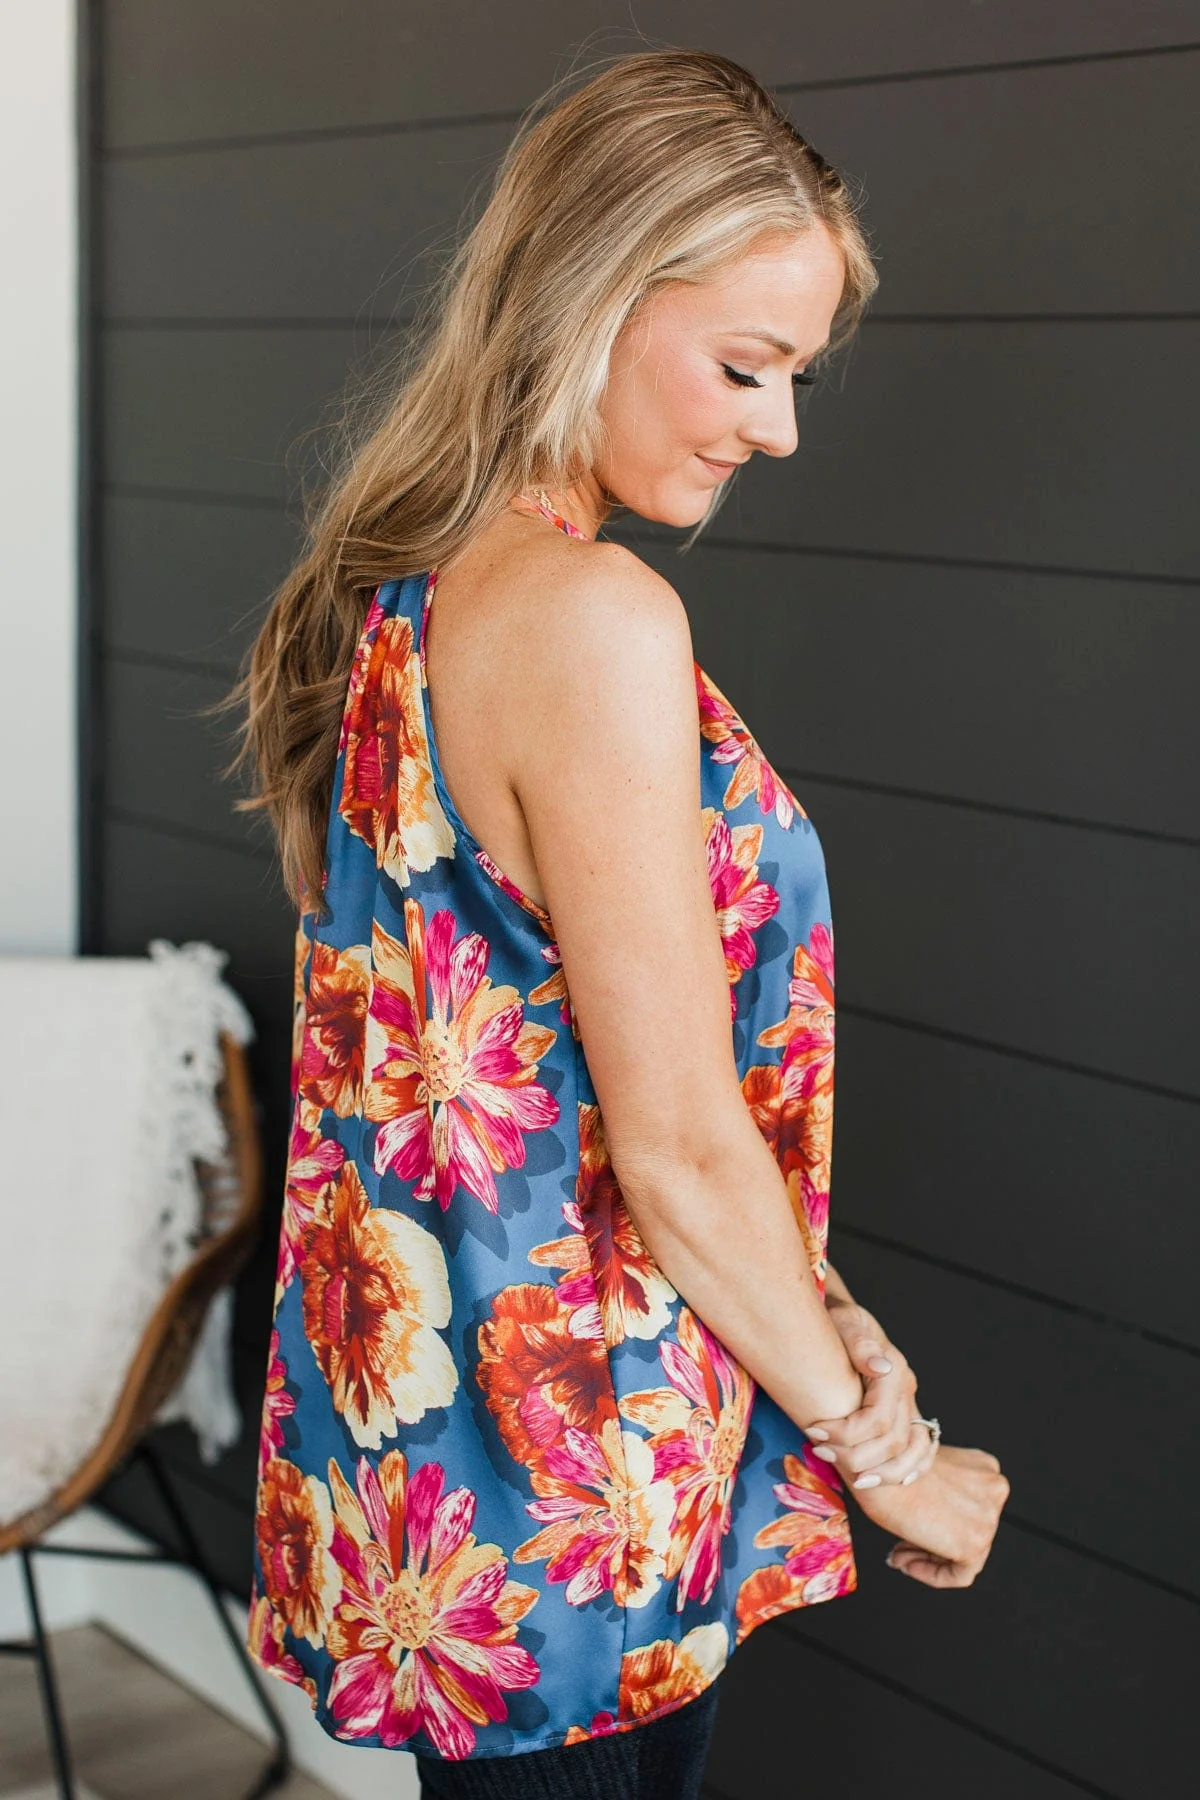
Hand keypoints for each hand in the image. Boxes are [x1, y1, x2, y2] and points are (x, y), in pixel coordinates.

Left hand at [807, 1300, 936, 1489]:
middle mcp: (907, 1390)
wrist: (844, 1318)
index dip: (846, 1433)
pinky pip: (922, 1450)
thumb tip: (879, 1366)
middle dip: (856, 1456)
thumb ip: (859, 1341)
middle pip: (895, 1442)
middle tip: (820, 1453)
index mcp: (893, 1370)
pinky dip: (911, 1468)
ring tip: (853, 1478)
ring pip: (914, 1452)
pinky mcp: (907, 1415)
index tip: (814, 1434)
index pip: (878, 1419)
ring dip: (884, 1473)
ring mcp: (910, 1404)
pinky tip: (889, 1479)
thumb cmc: (837, 1319)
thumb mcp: (843, 1319)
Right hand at [853, 1444, 1009, 1587]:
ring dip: (927, 1558)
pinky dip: (932, 1574)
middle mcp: (994, 1489)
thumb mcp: (926, 1470)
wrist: (880, 1472)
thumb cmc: (891, 1468)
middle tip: (903, 1547)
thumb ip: (942, 1492)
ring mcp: (989, 1518)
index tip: (917, 1527)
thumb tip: (934, 1523)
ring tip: (899, 1557)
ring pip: (965, 1552)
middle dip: (932, 1540)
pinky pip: (960, 1574)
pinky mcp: (975, 1544)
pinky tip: (908, 1565)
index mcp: (984, 1467)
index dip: (939, 1520)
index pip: (970, 1506)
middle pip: (968, 1529)